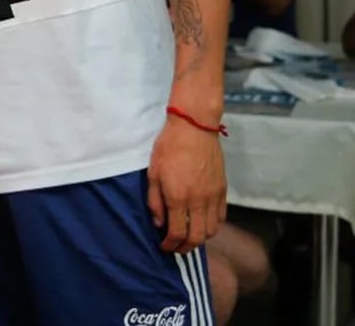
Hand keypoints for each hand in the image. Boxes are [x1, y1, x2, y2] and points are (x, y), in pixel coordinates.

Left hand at [147, 116, 226, 252]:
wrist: (195, 128)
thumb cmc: (169, 148)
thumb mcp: (153, 173)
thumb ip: (154, 201)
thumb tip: (158, 223)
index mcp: (178, 198)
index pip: (177, 233)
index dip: (170, 245)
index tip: (164, 246)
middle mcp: (198, 201)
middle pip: (197, 237)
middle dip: (185, 248)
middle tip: (176, 247)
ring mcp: (213, 197)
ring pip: (211, 230)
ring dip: (200, 239)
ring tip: (188, 236)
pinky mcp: (223, 190)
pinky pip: (221, 217)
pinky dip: (212, 226)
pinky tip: (202, 223)